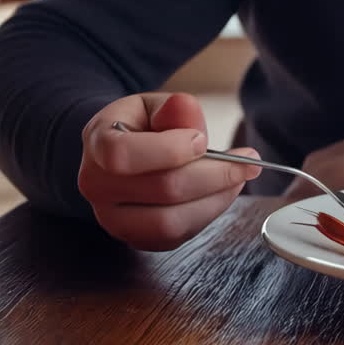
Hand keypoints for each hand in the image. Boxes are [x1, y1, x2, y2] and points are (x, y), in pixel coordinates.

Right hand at [78, 92, 260, 250]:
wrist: (126, 153)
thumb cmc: (144, 127)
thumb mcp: (158, 106)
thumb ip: (174, 108)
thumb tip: (183, 108)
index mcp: (98, 142)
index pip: (122, 154)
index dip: (169, 149)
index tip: (201, 140)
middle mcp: (97, 185)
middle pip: (162, 189)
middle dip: (215, 175)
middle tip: (247, 161)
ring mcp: (113, 217)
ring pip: (171, 222)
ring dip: (215, 199)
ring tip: (237, 178)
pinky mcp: (136, 238)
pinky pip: (177, 236)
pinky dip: (207, 215)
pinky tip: (219, 193)